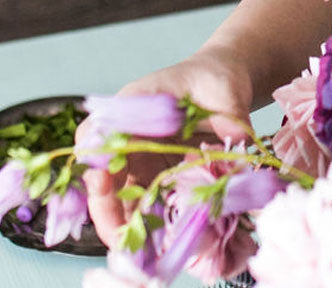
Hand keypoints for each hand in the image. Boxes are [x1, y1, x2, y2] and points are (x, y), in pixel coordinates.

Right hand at [80, 46, 254, 249]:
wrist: (222, 80)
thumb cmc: (216, 78)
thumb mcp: (225, 90)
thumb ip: (231, 117)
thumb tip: (238, 144)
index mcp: (134, 104)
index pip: (97, 133)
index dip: (94, 158)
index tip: (101, 180)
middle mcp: (127, 134)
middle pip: (99, 174)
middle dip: (104, 208)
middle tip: (121, 238)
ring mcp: (137, 156)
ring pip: (116, 196)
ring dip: (123, 224)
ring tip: (141, 253)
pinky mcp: (151, 174)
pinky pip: (140, 203)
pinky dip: (145, 224)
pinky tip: (158, 243)